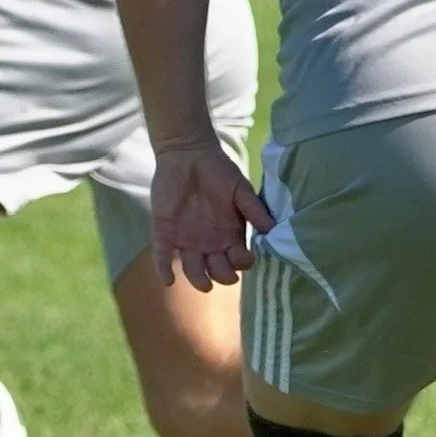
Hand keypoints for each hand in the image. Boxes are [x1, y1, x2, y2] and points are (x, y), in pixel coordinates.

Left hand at [151, 140, 274, 291]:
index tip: (245, 257)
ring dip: (198, 279)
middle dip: (223, 276)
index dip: (242, 263)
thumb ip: (254, 209)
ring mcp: (187, 241)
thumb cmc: (218, 172)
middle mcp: (210, 244)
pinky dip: (164, 269)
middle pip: (217, 272)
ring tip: (204, 282)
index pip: (238, 261)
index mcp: (230, 236)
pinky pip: (162, 255)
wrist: (187, 154)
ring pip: (192, 270)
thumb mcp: (240, 189)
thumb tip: (273, 228)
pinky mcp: (164, 233)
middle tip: (226, 271)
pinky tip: (168, 280)